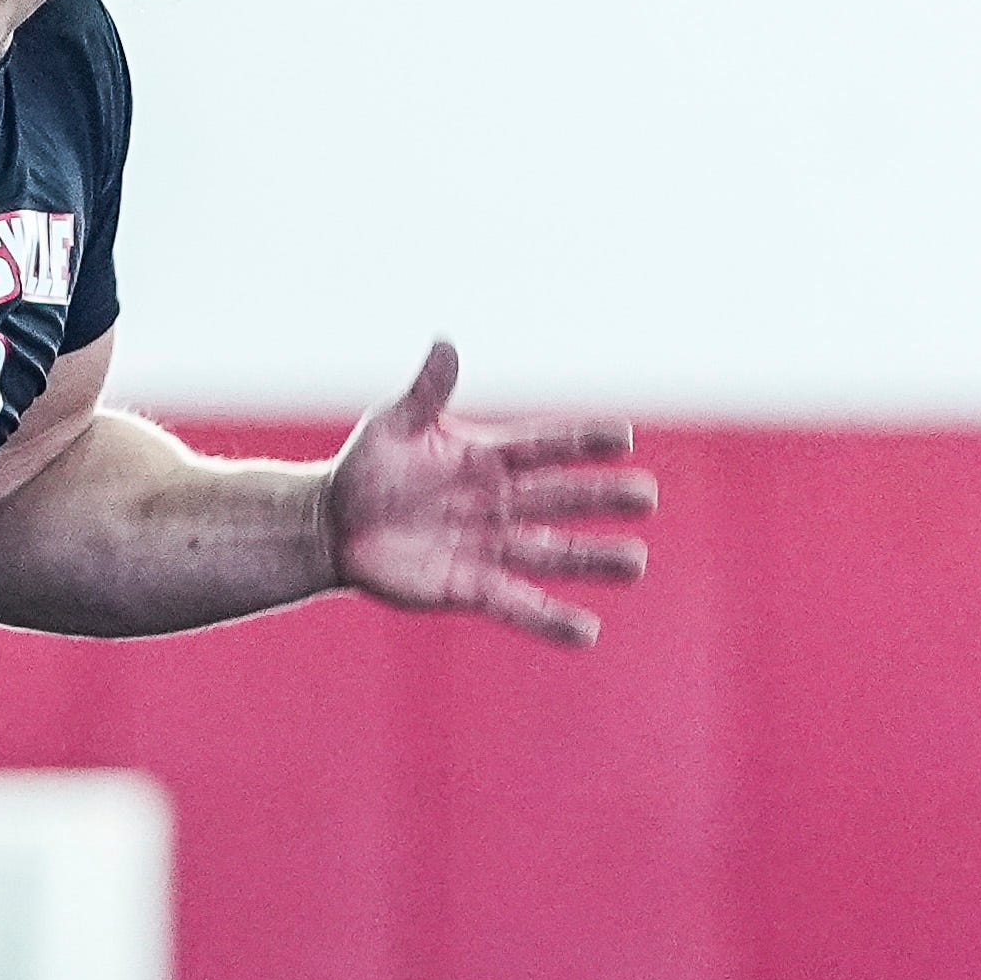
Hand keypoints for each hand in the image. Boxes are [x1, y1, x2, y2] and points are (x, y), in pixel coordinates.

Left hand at [322, 341, 655, 645]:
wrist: (333, 525)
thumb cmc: (368, 468)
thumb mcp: (393, 425)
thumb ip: (426, 393)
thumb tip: (446, 345)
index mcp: (488, 457)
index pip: (544, 447)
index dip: (580, 443)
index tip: (623, 438)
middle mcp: (500, 503)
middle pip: (560, 499)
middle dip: (602, 499)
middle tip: (647, 497)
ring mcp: (488, 547)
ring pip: (551, 553)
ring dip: (592, 560)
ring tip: (636, 564)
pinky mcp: (470, 588)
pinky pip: (516, 604)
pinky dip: (550, 620)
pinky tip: (587, 633)